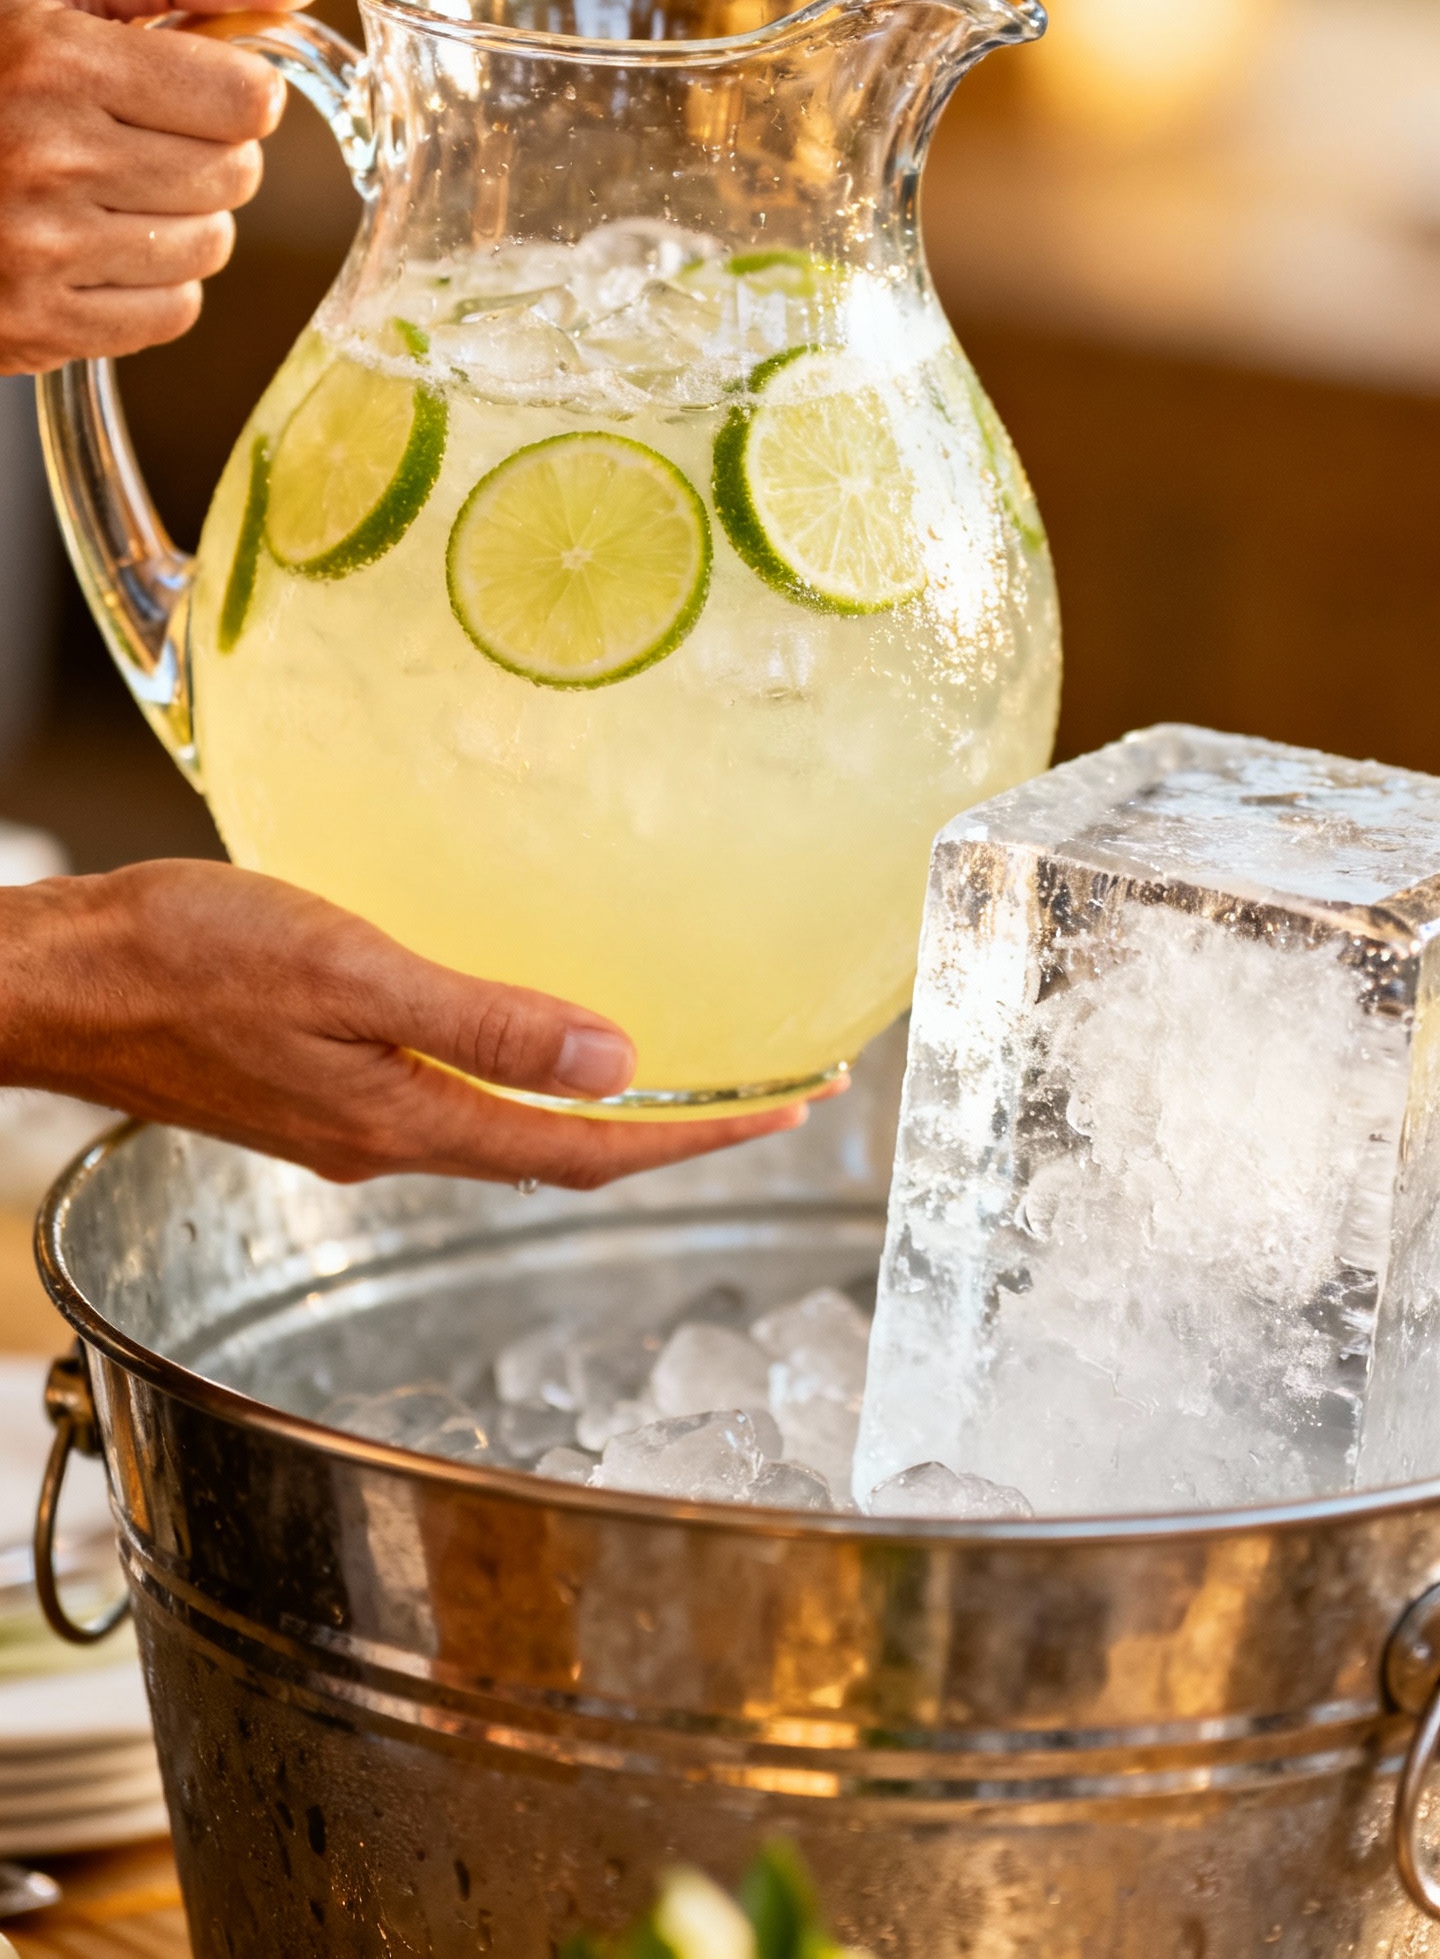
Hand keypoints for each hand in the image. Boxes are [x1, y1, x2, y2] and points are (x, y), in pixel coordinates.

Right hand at [0, 0, 322, 372]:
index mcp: (57, 61)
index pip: (246, 98)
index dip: (233, 89)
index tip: (194, 84)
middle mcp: (50, 159)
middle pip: (236, 176)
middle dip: (206, 151)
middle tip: (138, 134)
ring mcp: (41, 251)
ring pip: (209, 247)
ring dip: (180, 219)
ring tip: (108, 188)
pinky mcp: (37, 324)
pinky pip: (170, 313)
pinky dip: (149, 284)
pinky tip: (92, 244)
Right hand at [0, 862, 809, 1187]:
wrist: (58, 982)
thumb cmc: (182, 960)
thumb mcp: (349, 971)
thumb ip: (483, 1021)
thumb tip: (617, 1060)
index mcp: (409, 1122)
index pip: (591, 1150)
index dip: (700, 1137)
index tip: (794, 1109)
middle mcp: (390, 1139)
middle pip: (563, 1154)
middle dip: (671, 1130)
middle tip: (762, 1094)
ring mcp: (350, 1121)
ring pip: (507, 1130)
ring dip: (600, 1109)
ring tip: (676, 1071)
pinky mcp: (314, 1089)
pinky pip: (450, 1097)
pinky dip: (519, 1077)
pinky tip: (525, 1031)